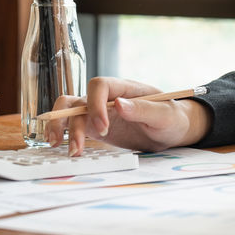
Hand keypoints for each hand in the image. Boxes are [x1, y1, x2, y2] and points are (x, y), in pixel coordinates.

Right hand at [46, 76, 213, 155]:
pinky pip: (75, 127)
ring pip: (70, 113)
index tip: (104, 127)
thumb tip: (120, 104)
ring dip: (61, 128)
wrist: (172, 131)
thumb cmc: (172, 118)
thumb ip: (144, 109)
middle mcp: (107, 98)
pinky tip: (64, 149)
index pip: (99, 86)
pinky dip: (66, 135)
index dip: (95, 104)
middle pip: (76, 100)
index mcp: (124, 88)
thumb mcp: (165, 115)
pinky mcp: (96, 127)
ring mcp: (99, 112)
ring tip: (62, 148)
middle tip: (75, 145)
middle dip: (68, 120)